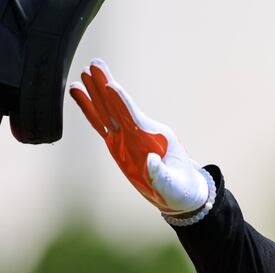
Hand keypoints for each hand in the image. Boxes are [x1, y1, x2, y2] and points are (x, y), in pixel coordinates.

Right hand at [69, 58, 208, 214]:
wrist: (180, 193)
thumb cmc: (181, 188)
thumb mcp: (174, 185)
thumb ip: (161, 175)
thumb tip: (150, 161)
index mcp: (156, 137)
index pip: (135, 117)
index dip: (122, 102)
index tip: (111, 85)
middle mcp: (140, 132)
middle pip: (119, 107)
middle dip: (107, 87)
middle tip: (95, 64)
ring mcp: (128, 137)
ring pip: (108, 112)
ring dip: (96, 94)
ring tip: (84, 73)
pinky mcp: (119, 144)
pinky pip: (101, 125)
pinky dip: (90, 110)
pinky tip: (80, 95)